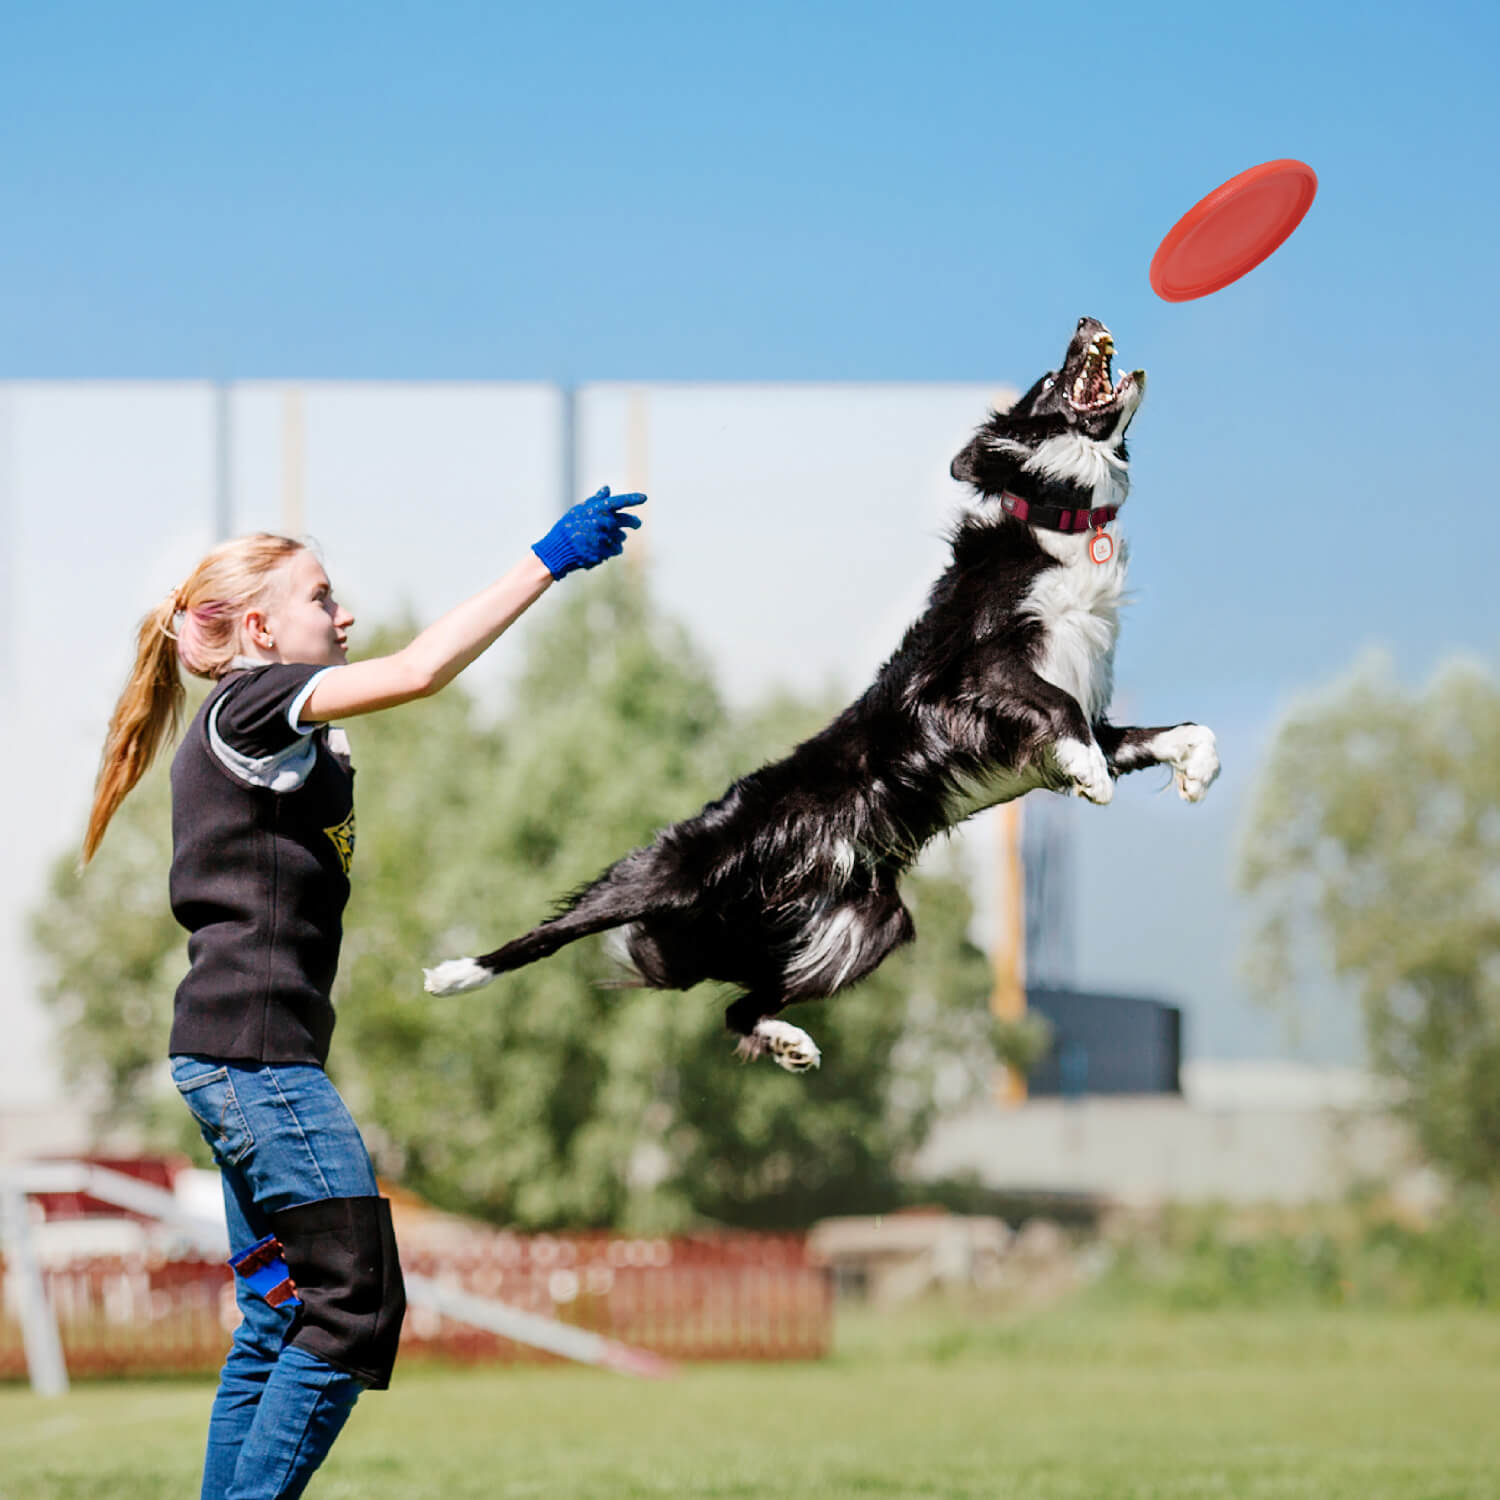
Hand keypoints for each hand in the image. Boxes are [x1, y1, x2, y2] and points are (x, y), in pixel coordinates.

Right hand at [531, 486, 645, 579]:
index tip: (644, 498)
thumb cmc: (568, 527)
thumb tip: (607, 489)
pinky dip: (612, 549)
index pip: (619, 501)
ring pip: (622, 537)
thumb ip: (596, 500)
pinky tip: (601, 548)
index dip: (632, 499)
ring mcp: (605, 538)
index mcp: (597, 509)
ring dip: (618, 537)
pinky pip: (616, 550)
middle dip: (634, 522)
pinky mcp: (605, 552)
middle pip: (628, 521)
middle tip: (638, 524)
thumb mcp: (579, 510)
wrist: (558, 549)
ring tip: (604, 538)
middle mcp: (604, 522)